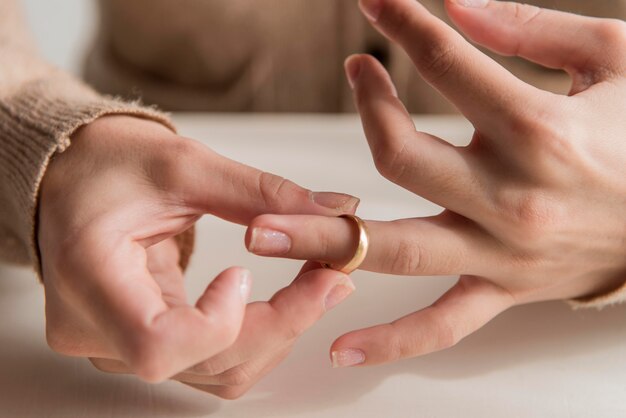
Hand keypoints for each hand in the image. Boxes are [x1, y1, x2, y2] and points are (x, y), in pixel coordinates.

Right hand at [39, 115, 358, 381]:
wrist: (72, 179)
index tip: (244, 273)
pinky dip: (259, 336)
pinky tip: (287, 300)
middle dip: (282, 322)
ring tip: (318, 281)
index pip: (158, 345)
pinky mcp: (141, 344)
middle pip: (204, 361)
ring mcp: (117, 344)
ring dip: (279, 331)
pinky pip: (212, 363)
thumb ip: (262, 194)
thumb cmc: (108, 164)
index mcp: (89, 274)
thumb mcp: (184, 165)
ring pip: (217, 371)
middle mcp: (94, 327)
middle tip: (333, 276)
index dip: (219, 323)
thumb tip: (337, 211)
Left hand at [244, 0, 625, 366]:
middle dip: (369, 108)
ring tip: (261, 233)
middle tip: (359, 71)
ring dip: (324, 241)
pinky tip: (339, 350)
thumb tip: (453, 4)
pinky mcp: (505, 289)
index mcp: (539, 130)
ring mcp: (502, 253)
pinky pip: (442, 325)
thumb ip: (528, 28)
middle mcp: (512, 198)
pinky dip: (391, 341)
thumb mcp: (614, 57)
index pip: (447, 63)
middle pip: (401, 159)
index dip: (401, 19)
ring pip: (399, 251)